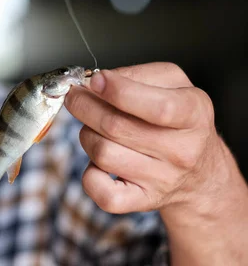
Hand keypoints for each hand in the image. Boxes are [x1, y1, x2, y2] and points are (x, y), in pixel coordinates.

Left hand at [64, 62, 221, 213]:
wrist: (200, 172)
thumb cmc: (178, 120)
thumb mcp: (173, 85)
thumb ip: (136, 75)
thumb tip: (98, 81)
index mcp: (193, 113)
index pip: (159, 107)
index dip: (119, 91)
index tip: (95, 80)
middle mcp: (182, 151)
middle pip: (116, 126)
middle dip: (84, 105)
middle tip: (76, 96)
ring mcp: (162, 180)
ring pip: (102, 153)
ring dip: (87, 134)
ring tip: (95, 128)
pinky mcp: (142, 200)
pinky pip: (100, 190)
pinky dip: (89, 174)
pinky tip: (98, 162)